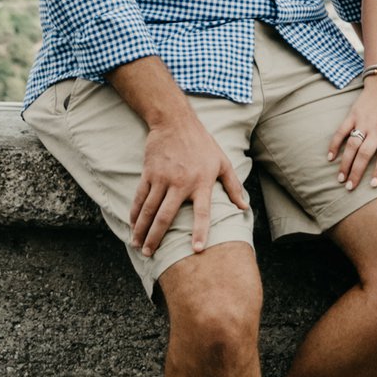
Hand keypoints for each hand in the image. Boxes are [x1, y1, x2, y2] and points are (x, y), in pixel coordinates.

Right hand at [129, 102, 247, 257]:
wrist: (175, 121)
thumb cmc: (202, 143)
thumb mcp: (222, 162)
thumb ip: (233, 186)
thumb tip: (244, 207)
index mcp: (202, 182)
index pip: (202, 212)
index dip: (200, 231)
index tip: (196, 250)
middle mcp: (181, 183)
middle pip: (165, 216)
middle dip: (156, 238)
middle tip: (149, 254)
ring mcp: (162, 178)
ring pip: (148, 209)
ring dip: (141, 229)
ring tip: (138, 245)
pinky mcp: (149, 173)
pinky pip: (139, 197)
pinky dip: (134, 213)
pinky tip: (132, 225)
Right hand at [327, 72, 376, 191]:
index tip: (373, 186)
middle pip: (365, 154)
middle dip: (356, 172)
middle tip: (350, 188)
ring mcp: (363, 122)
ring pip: (351, 145)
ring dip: (345, 163)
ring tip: (341, 178)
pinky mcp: (353, 115)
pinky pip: (341, 131)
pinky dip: (334, 144)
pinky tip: (330, 157)